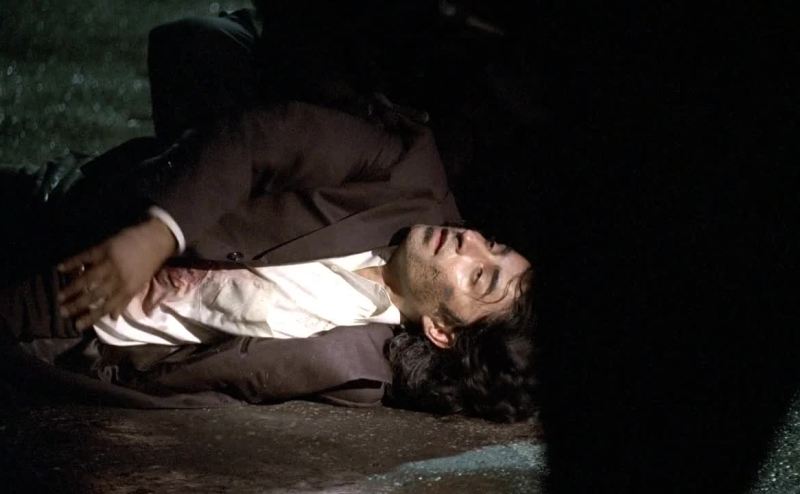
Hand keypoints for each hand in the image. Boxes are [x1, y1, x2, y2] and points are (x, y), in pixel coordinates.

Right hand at [57, 217, 176, 329]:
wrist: (156, 240)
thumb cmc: (148, 264)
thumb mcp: (140, 284)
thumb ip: (125, 300)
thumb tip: (113, 317)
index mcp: (127, 288)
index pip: (107, 307)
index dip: (91, 317)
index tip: (77, 325)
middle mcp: (117, 278)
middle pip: (94, 295)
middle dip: (77, 305)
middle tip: (62, 312)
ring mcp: (110, 262)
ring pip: (87, 278)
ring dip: (72, 288)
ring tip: (59, 297)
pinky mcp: (104, 248)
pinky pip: (85, 257)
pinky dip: (72, 262)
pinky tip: (60, 268)